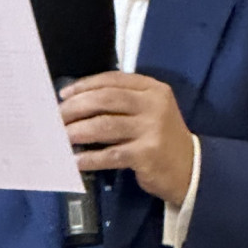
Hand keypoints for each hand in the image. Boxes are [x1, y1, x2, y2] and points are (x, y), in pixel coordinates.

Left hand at [59, 72, 193, 204]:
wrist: (190, 167)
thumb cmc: (161, 136)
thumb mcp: (150, 110)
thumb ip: (124, 103)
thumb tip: (79, 103)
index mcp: (153, 89)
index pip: (114, 80)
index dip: (86, 85)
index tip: (65, 94)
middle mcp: (154, 105)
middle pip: (107, 99)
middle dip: (77, 107)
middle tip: (57, 116)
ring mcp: (151, 129)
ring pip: (106, 126)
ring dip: (79, 131)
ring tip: (61, 136)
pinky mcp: (147, 154)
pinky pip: (111, 154)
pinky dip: (90, 158)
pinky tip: (76, 161)